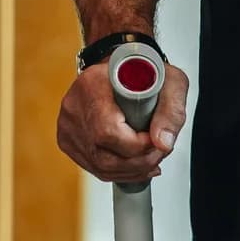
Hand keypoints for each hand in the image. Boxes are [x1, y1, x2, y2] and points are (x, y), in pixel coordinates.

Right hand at [56, 56, 188, 183]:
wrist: (123, 69)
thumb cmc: (144, 72)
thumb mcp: (170, 82)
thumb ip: (171, 111)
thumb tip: (162, 143)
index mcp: (92, 86)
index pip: (108, 132)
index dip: (139, 145)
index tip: (157, 139)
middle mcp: (74, 106)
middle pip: (103, 155)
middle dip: (139, 162)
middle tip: (159, 153)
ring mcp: (68, 125)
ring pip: (100, 166)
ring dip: (132, 170)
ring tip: (151, 158)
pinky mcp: (68, 140)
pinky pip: (94, 167)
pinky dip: (119, 171)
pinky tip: (136, 164)